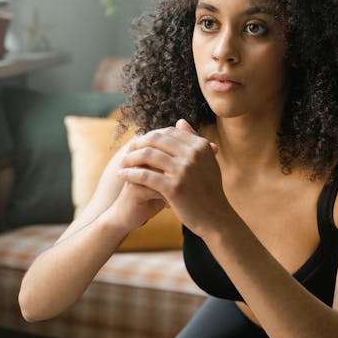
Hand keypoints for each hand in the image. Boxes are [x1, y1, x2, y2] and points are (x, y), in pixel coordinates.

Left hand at [118, 119, 231, 236]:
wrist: (215, 217)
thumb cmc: (208, 189)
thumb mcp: (206, 161)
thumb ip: (193, 140)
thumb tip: (180, 121)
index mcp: (201, 146)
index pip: (170, 132)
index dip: (152, 136)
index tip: (140, 144)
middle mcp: (193, 154)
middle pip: (157, 140)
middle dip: (138, 144)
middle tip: (127, 151)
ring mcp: (184, 170)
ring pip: (148, 155)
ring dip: (131, 158)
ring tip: (122, 163)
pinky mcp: (174, 187)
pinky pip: (145, 175)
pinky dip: (130, 174)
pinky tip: (122, 175)